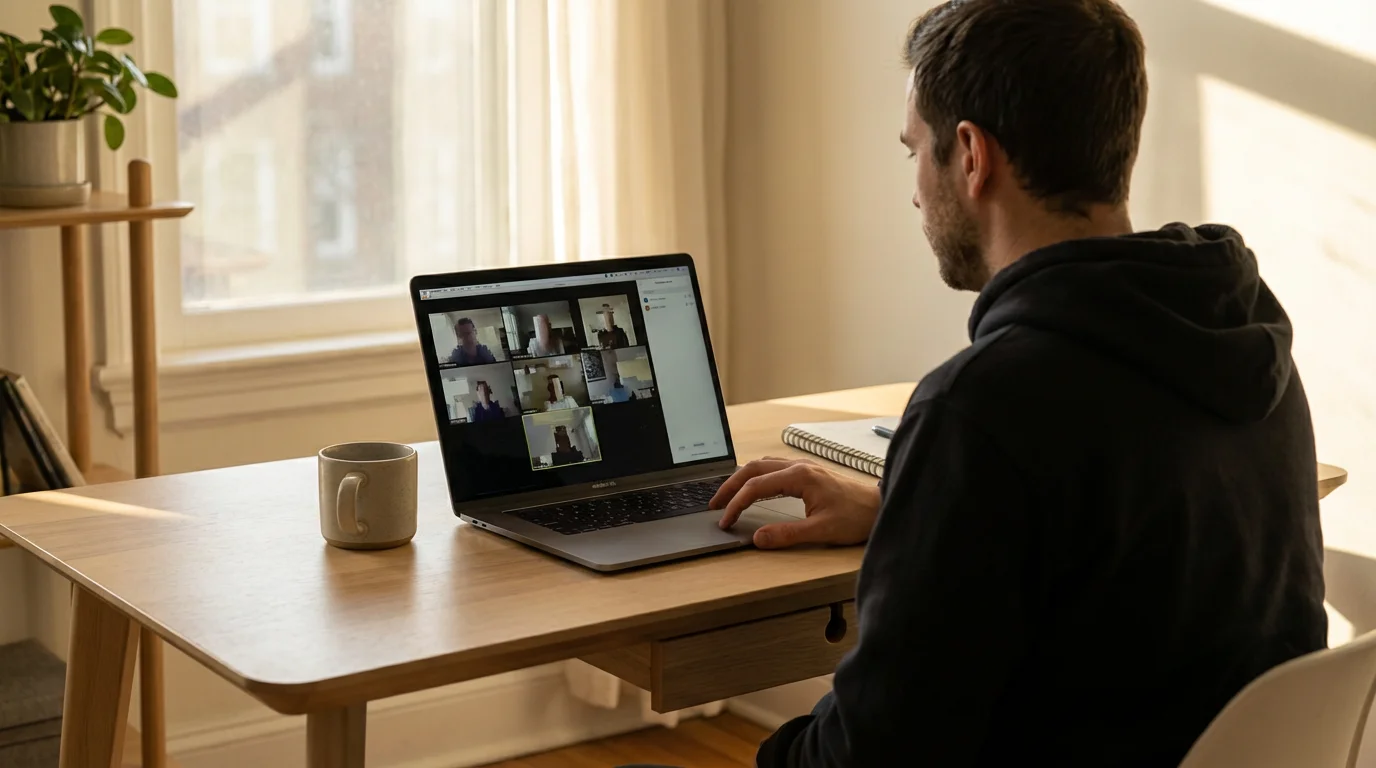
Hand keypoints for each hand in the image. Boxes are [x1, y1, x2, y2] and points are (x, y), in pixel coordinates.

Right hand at [711, 457, 881, 548]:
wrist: (880, 507)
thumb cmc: (856, 517)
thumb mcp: (821, 530)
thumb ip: (787, 535)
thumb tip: (757, 538)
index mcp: (799, 476)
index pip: (755, 487)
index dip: (736, 504)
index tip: (725, 521)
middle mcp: (799, 466)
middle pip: (753, 468)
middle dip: (730, 486)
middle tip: (714, 504)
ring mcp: (803, 467)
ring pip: (762, 465)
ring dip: (742, 479)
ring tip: (727, 496)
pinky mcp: (808, 472)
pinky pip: (773, 468)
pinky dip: (756, 477)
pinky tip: (753, 488)